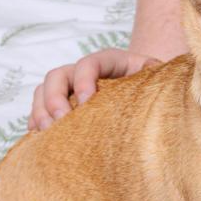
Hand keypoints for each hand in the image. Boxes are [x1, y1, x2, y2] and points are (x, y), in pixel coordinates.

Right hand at [29, 48, 158, 130]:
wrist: (148, 95)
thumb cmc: (155, 88)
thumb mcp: (158, 79)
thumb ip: (157, 76)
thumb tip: (165, 77)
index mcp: (111, 62)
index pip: (90, 63)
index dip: (84, 79)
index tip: (87, 102)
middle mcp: (86, 72)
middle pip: (58, 75)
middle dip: (55, 97)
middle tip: (61, 121)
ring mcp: (71, 88)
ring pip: (43, 90)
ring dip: (40, 111)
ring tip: (46, 132)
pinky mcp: (63, 106)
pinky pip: (40, 109)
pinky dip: (35, 121)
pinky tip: (38, 139)